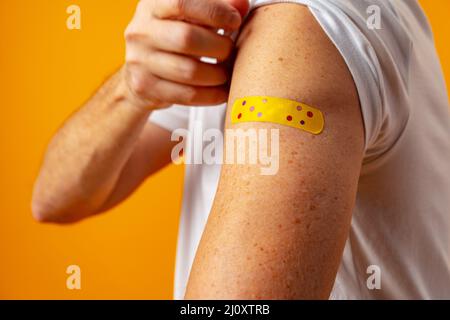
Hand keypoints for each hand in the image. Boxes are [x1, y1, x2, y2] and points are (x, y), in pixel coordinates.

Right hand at [123, 0, 248, 109]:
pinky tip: (222, 90)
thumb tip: (242, 5)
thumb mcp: (190, 17)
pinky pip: (187, 95)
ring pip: (189, 71)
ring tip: (226, 72)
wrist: (141, 72)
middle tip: (230, 52)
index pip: (182, 3)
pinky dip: (211, 95)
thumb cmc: (173, 38)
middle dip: (218, 47)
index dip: (214, 12)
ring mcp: (140, 61)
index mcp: (152, 6)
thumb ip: (216, 7)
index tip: (235, 21)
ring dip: (217, 74)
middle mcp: (141, 31)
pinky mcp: (145, 87)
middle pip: (186, 38)